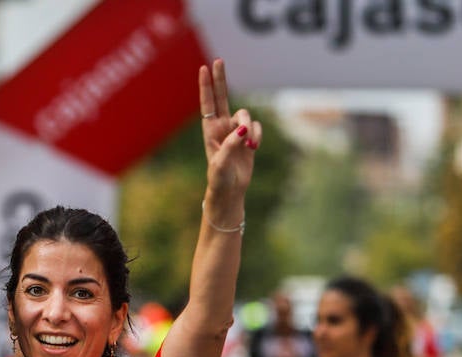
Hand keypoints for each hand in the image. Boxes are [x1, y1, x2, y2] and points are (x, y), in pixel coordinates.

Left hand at [198, 59, 260, 199]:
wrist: (231, 191)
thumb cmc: (220, 179)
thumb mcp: (221, 163)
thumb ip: (231, 144)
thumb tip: (243, 129)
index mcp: (210, 131)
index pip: (207, 104)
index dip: (206, 86)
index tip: (203, 68)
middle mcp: (222, 128)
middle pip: (222, 97)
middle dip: (221, 79)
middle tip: (219, 60)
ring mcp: (236, 132)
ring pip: (245, 115)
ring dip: (249, 125)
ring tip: (249, 143)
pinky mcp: (248, 139)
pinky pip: (256, 127)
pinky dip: (257, 135)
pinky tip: (254, 147)